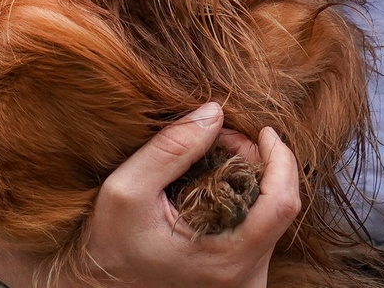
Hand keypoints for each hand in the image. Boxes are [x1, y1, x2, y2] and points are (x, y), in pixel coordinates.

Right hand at [71, 105, 300, 287]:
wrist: (100, 282)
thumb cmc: (111, 243)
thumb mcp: (126, 190)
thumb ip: (170, 150)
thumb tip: (215, 112)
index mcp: (226, 260)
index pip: (283, 204)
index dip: (280, 158)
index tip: (263, 131)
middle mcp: (244, 274)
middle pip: (280, 203)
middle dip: (258, 160)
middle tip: (221, 140)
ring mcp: (245, 276)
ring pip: (272, 214)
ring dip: (252, 177)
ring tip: (214, 160)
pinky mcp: (241, 273)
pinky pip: (262, 226)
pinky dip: (247, 197)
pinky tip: (217, 186)